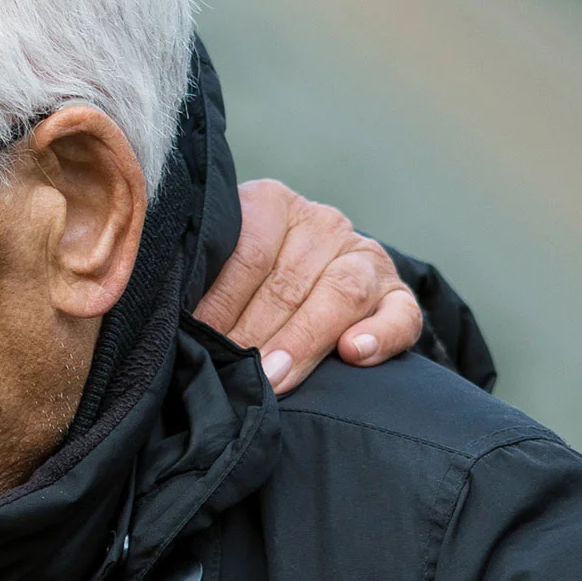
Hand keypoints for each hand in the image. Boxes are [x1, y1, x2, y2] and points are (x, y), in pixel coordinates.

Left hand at [200, 180, 422, 392]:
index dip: (221, 301)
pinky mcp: (398, 293)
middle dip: (255, 333)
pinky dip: (381, 335)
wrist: (306, 268)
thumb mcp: (216, 258)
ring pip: (341, 295)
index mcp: (272, 204)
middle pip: (289, 282)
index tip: (199, 338)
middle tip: (230, 370)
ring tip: (274, 376)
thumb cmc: (239, 271)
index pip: (249, 253)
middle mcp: (324, 224)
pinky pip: (401, 315)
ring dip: (304, 340)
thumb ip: (203, 278)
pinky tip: (354, 353)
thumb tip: (180, 325)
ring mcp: (365, 256)